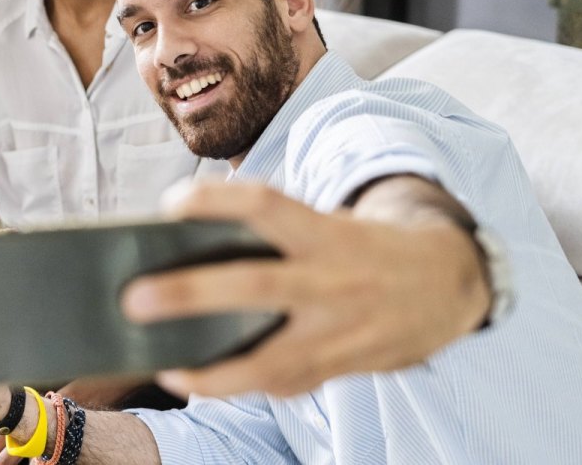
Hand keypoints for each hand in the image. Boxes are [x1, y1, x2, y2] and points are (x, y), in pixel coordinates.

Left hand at [121, 180, 487, 397]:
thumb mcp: (328, 225)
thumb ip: (275, 239)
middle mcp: (332, 281)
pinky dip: (238, 382)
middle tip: (133, 298)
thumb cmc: (362, 246)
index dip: (218, 200)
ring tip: (163, 360)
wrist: (448, 283)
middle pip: (253, 286)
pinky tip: (201, 374)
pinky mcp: (341, 368)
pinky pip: (282, 382)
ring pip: (266, 361)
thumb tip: (191, 255)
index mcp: (326, 233)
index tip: (171, 202)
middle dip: (190, 294)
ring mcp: (338, 332)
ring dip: (208, 369)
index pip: (267, 204)